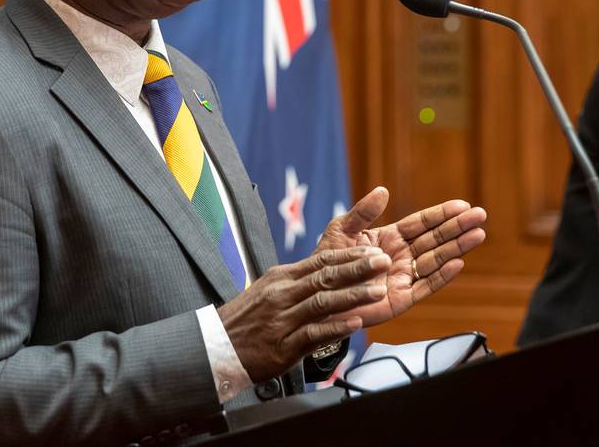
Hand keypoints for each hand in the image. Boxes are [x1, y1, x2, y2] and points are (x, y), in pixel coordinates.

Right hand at [218, 246, 390, 381]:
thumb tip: (328, 271)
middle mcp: (282, 294)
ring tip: (377, 291)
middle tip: (382, 263)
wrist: (216, 347)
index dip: (349, 256)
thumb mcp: (267, 290)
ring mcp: (282, 320)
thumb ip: (297, 281)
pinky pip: (313, 334)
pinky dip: (335, 328)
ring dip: (352, 296)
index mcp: (280, 277)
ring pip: (322, 303)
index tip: (373, 251)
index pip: (320, 261)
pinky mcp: (283, 346)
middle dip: (357, 269)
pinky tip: (355, 323)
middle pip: (325, 277)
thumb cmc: (246, 319)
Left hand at [315, 187, 486, 327]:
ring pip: (436, 260)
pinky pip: (425, 286)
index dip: (442, 214)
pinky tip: (458, 263)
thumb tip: (383, 190)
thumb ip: (362, 213)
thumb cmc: (328, 263)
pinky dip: (442, 276)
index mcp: (389, 238)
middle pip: (435, 239)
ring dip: (457, 247)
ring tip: (478, 235)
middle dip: (458, 227)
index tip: (462, 205)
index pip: (421, 223)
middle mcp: (401, 256)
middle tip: (480, 215)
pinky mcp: (401, 299)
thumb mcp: (341, 231)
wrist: (318, 296)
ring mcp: (403, 277)